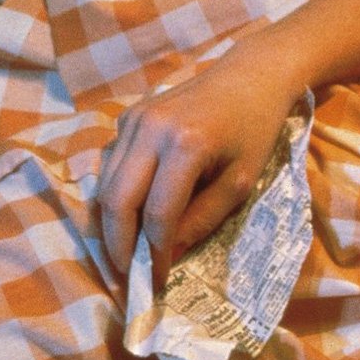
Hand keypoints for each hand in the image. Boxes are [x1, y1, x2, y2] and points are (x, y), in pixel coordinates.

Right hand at [98, 52, 301, 284]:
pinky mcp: (127, 118)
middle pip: (116, 201)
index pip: (157, 213)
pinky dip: (114, 198)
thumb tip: (165, 253)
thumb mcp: (240, 182)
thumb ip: (202, 220)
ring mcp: (132, 121)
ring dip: (111, 226)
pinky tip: (128, 221)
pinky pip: (109, 167)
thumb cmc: (255, 130)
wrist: (249, 77)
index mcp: (186, 145)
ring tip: (124, 257)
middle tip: (126, 278)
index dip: (153, 253)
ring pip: (104, 186)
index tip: (157, 282)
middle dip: (118, 246)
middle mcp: (150, 130)